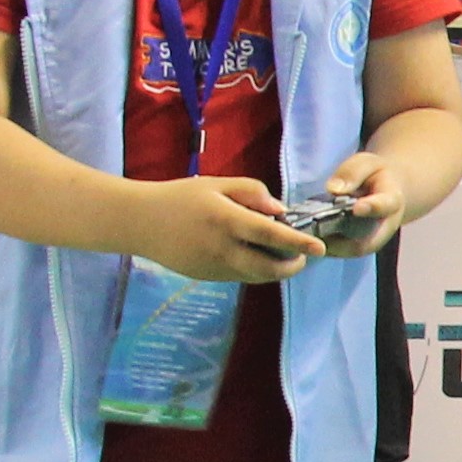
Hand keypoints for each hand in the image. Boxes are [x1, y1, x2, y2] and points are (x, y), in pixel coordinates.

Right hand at [129, 174, 319, 284]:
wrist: (140, 223)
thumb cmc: (180, 197)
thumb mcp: (215, 184)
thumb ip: (251, 192)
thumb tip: (280, 211)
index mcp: (226, 220)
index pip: (271, 236)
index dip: (299, 243)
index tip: (320, 247)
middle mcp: (222, 248)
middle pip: (269, 268)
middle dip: (293, 265)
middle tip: (303, 255)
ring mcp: (215, 267)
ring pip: (257, 277)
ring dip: (276, 271)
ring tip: (284, 257)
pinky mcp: (208, 277)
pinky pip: (241, 277)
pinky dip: (256, 271)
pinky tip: (257, 257)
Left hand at [307, 151, 407, 257]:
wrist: (385, 192)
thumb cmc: (375, 175)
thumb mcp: (366, 163)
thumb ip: (352, 173)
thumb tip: (334, 189)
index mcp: (391, 200)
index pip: (384, 205)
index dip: (372, 208)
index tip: (357, 208)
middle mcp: (385, 226)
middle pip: (367, 242)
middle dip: (342, 243)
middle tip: (315, 236)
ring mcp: (373, 240)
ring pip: (351, 250)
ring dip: (329, 247)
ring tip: (306, 239)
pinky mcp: (359, 246)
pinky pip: (343, 251)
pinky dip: (325, 247)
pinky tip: (307, 239)